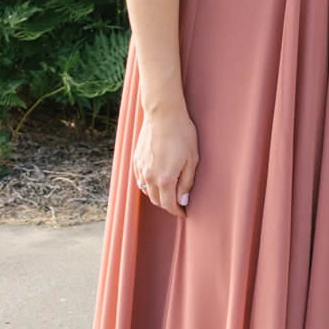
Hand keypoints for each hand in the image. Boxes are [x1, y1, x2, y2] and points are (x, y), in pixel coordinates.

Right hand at [133, 103, 197, 217]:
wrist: (163, 115)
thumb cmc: (182, 134)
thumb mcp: (192, 159)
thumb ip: (187, 183)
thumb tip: (183, 201)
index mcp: (165, 179)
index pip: (169, 204)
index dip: (177, 211)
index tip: (184, 213)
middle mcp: (149, 177)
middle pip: (157, 201)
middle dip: (168, 205)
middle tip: (179, 204)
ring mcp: (141, 169)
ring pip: (147, 191)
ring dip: (157, 195)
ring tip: (169, 192)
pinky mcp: (136, 161)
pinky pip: (141, 180)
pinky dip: (148, 185)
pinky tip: (157, 180)